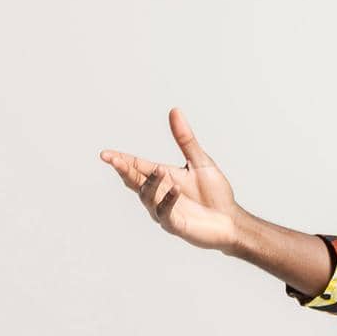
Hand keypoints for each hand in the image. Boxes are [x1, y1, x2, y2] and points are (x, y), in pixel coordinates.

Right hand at [100, 108, 243, 251]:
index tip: (105, 154)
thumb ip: (185, 139)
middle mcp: (158, 194)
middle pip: (135, 181)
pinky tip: (175, 188)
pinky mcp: (175, 225)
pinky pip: (166, 212)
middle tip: (114, 160)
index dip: (121, 160)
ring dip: (151, 183)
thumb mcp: (200, 161)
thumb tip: (175, 111)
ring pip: (148, 196)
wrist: (230, 220)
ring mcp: (164, 210)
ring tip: (160, 171)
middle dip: (124, 170)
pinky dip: (169, 200)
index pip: (137, 166)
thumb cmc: (215, 193)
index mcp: (162, 177)